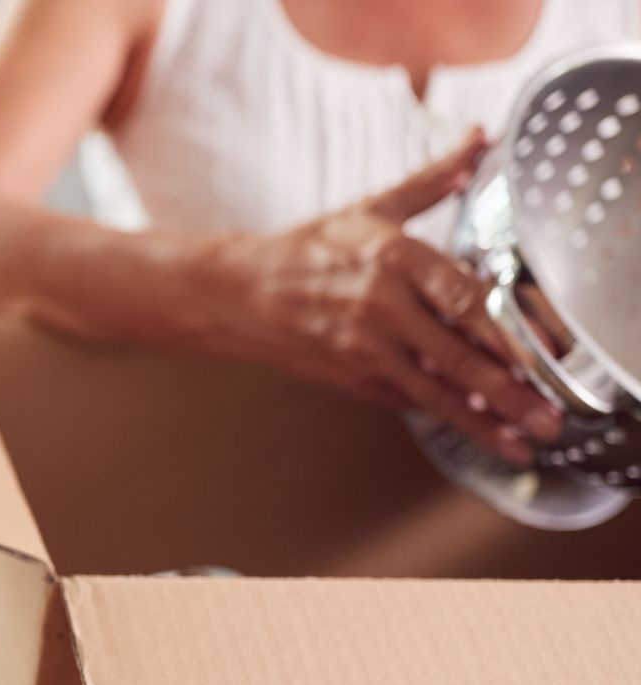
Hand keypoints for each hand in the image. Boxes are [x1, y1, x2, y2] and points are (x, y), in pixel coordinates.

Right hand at [206, 129, 562, 464]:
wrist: (240, 293)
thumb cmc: (306, 250)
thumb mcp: (371, 210)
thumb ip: (432, 180)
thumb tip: (477, 142)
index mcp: (394, 258)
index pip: (466, 299)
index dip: (507, 333)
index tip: (541, 355)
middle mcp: (381, 307)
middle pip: (458, 356)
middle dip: (507, 392)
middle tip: (545, 417)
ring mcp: (364, 348)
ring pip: (435, 392)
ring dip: (481, 421)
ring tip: (518, 442)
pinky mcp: (350, 377)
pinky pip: (405, 399)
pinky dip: (440, 414)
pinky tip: (472, 427)